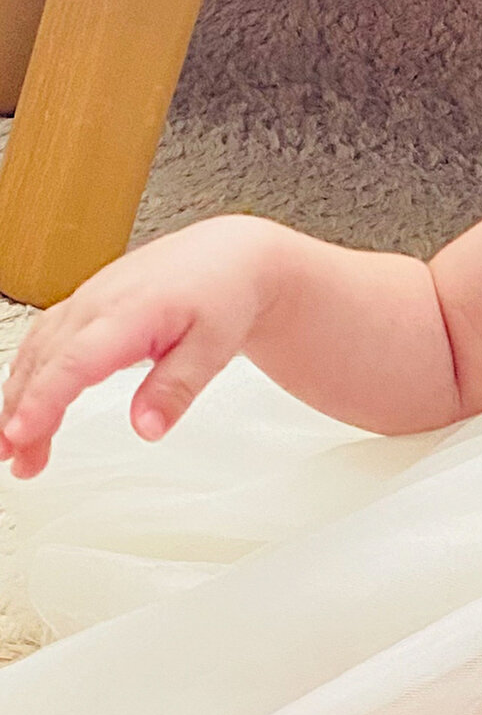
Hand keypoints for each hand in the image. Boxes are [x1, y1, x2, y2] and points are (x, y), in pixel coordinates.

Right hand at [0, 215, 282, 477]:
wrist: (227, 255)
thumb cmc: (222, 294)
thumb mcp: (214, 348)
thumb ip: (176, 389)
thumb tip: (147, 428)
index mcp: (129, 312)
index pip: (74, 361)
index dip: (43, 400)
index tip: (21, 434)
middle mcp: (98, 303)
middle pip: (45, 361)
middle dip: (19, 411)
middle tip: (13, 459)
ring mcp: (86, 301)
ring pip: (36, 351)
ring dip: (17, 398)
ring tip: (15, 447)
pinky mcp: (83, 305)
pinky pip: (43, 339)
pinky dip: (28, 375)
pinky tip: (24, 404)